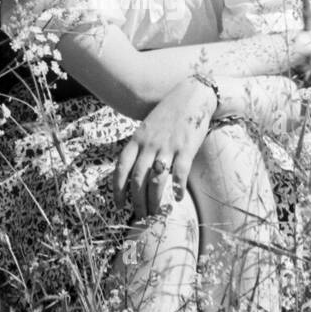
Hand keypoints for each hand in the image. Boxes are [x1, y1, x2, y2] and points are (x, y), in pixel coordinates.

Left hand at [113, 77, 215, 217]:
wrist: (192, 95)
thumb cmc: (168, 114)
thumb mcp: (147, 128)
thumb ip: (140, 147)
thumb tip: (133, 172)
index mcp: (137, 139)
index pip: (122, 167)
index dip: (118, 188)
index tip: (118, 204)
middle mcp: (150, 144)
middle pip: (138, 179)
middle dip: (137, 201)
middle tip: (140, 216)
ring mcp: (168, 146)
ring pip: (156, 180)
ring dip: (154, 200)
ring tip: (155, 214)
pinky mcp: (186, 148)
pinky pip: (179, 173)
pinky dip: (177, 189)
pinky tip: (179, 198)